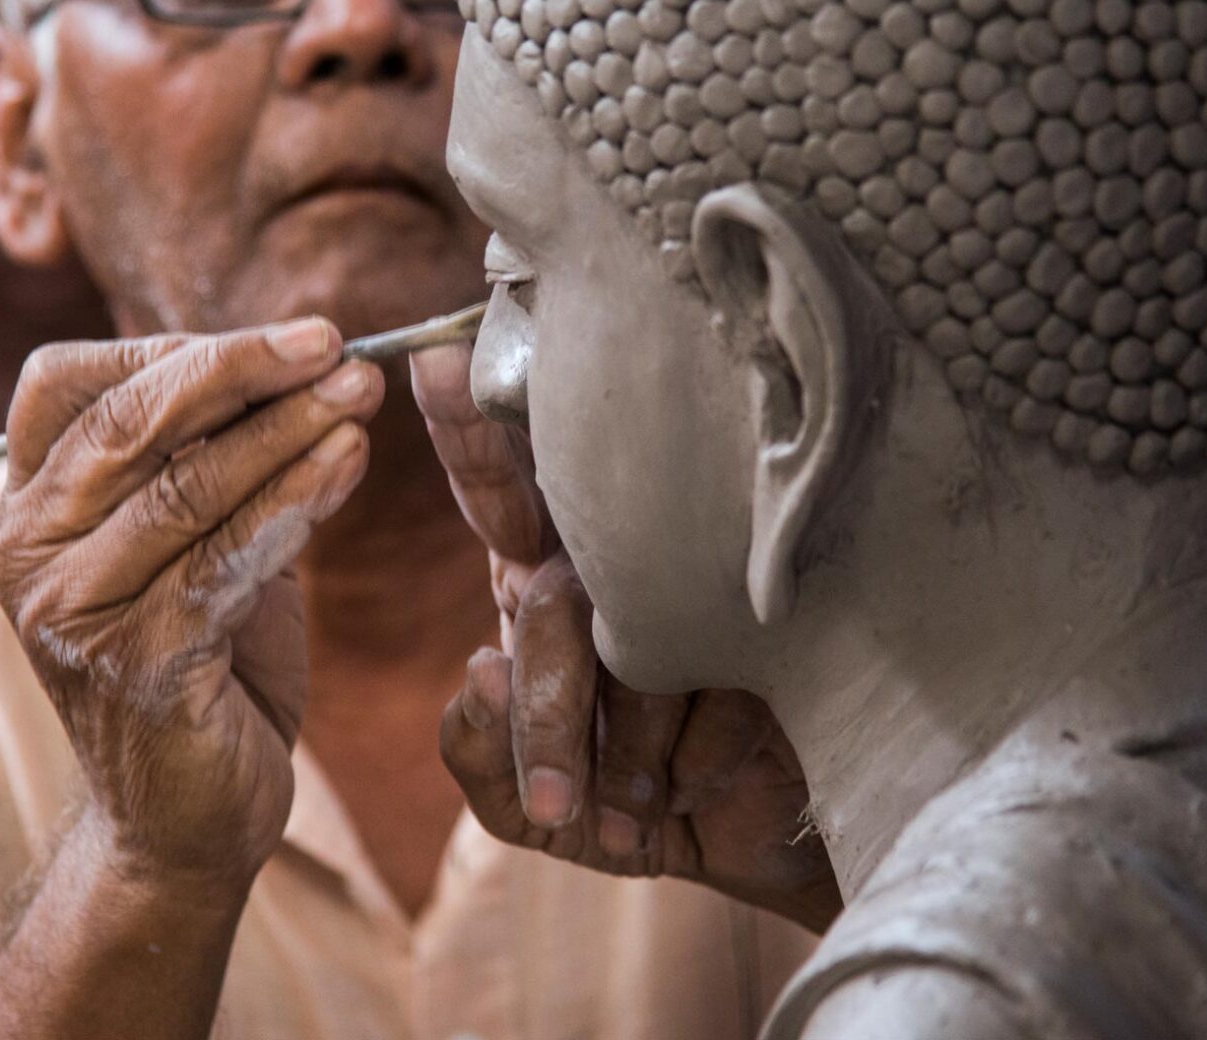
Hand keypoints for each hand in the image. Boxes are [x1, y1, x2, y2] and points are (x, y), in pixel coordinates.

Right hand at [0, 321, 381, 893]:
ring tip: (359, 395)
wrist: (187, 818)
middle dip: (242, 371)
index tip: (280, 337)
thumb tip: (304, 361)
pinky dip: (293, 502)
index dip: (174, 346)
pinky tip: (348, 466)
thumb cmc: (204, 661)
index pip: (70, 382)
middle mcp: (27, 552)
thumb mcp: (193, 541)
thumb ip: (213, 457)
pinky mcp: (133, 665)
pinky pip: (223, 560)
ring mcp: (71, 613)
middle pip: (131, 422)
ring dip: (285, 430)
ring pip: (185, 487)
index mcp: (28, 505)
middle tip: (333, 344)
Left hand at [410, 347, 840, 932]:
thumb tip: (480, 665)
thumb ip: (477, 756)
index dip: (465, 429)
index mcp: (542, 583)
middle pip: (560, 589)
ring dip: (631, 759)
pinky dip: (697, 761)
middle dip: (551, 709)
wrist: (761, 846)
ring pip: (636, 647)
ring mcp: (701, 577)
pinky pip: (714, 680)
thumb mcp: (531, 808)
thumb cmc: (632, 807)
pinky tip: (700, 789)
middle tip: (556, 807)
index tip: (432, 360)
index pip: (493, 494)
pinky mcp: (775, 618)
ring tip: (630, 827)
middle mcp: (617, 562)